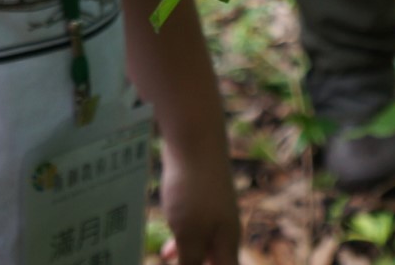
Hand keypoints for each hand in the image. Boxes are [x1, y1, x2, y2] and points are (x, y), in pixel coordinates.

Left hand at [159, 143, 240, 264]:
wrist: (194, 141)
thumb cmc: (193, 190)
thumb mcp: (188, 235)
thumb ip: (190, 262)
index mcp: (227, 243)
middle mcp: (225, 230)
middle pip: (216, 262)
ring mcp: (213, 212)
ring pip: (203, 247)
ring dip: (188, 259)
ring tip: (168, 262)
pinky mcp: (200, 198)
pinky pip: (193, 230)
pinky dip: (182, 243)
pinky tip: (167, 249)